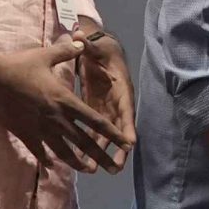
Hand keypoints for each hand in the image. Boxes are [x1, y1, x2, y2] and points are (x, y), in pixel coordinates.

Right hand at [0, 38, 126, 172]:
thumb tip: (81, 42)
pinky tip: (51, 167)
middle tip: (113, 170)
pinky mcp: (24, 134)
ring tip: (87, 170)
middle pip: (83, 142)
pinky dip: (47, 159)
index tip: (125, 144)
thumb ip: (66, 51)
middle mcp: (56, 119)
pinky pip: (39, 151)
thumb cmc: (19, 66)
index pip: (96, 121)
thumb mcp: (46, 55)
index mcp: (66, 101)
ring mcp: (40, 129)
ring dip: (76, 162)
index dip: (112, 133)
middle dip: (100, 157)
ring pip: (63, 151)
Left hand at [75, 28, 135, 159]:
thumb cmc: (101, 49)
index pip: (125, 110)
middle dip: (117, 150)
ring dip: (101, 153)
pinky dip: (89, 145)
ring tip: (95, 170)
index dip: (127, 126)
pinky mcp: (94, 112)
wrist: (99, 51)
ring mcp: (106, 110)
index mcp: (120, 89)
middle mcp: (116, 104)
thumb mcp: (96, 46)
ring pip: (105, 135)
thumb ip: (89, 46)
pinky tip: (80, 160)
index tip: (129, 142)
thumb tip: (80, 37)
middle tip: (116, 168)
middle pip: (118, 130)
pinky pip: (93, 132)